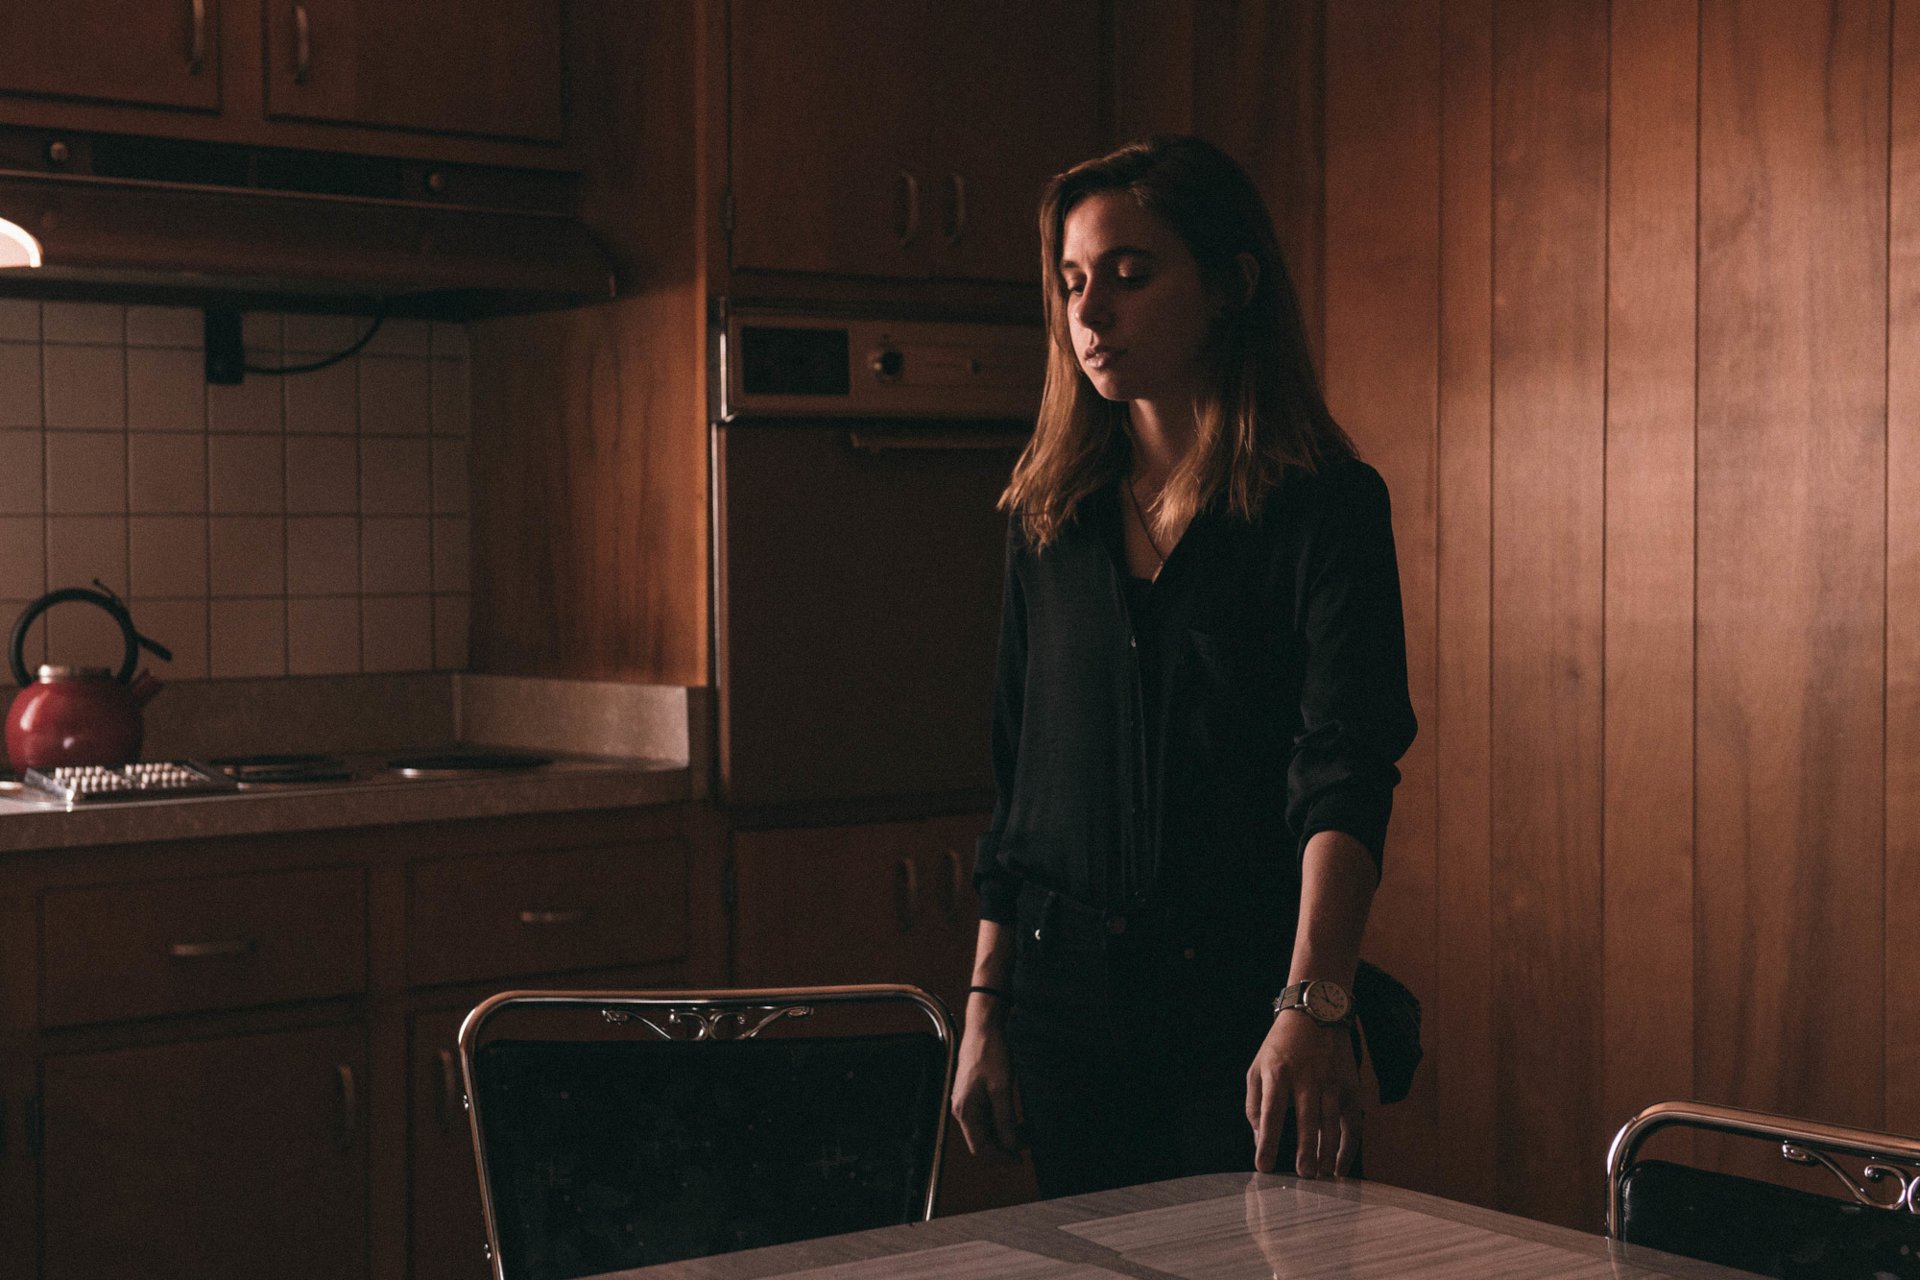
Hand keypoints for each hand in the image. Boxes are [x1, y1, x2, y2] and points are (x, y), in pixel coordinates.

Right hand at [950, 1005, 1021, 1158]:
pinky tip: (1016, 1119)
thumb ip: (1005, 1120)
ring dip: (1004, 1134)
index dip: (1000, 1159)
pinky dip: (1001, 1122)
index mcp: (965, 1111)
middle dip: (1005, 1147)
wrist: (984, 1026)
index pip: (980, 1149)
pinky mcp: (973, 1094)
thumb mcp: (1002, 1089)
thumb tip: (1011, 1146)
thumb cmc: (990, 1053)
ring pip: (985, 1129)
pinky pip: (986, 1117)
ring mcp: (966, 1101)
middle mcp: (962, 1109)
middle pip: (982, 1141)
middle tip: (1028, 1145)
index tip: (1020, 1161)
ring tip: (1026, 1132)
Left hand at [1246, 1011, 1360, 1177]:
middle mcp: (1306, 1078)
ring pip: (1333, 1122)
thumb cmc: (1280, 1047)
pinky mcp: (1350, 1087)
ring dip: (1328, 1152)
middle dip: (1305, 1150)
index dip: (1267, 1142)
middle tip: (1303, 1176)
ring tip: (1322, 1175)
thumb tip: (1259, 1141)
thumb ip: (1255, 1106)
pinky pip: (1353, 1123)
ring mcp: (1331, 1082)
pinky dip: (1349, 1146)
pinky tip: (1340, 1166)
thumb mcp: (1257, 1068)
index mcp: (1277, 1074)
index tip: (1263, 1167)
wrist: (1316, 1013)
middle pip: (1306, 1120)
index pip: (1270, 1113)